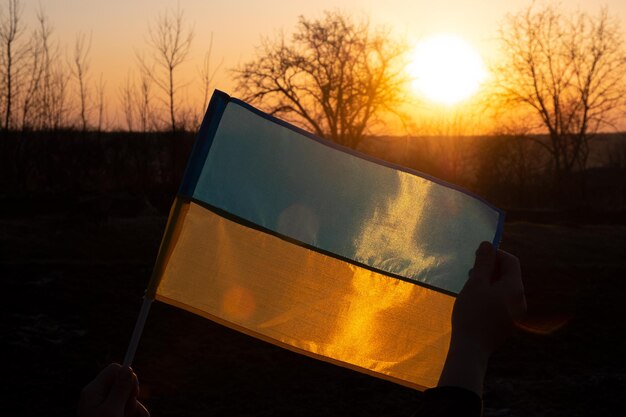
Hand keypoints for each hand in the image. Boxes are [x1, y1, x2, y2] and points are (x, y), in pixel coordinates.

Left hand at [78, 363, 149, 416]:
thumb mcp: (111, 410)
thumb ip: (120, 389)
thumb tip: (127, 368)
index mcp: (93, 391)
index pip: (114, 370)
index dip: (127, 376)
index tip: (133, 392)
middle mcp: (98, 397)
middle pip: (124, 384)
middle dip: (132, 398)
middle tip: (127, 412)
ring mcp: (104, 407)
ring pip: (128, 399)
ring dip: (135, 410)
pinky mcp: (110, 415)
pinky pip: (128, 410)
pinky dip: (135, 416)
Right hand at [438, 241, 525, 395]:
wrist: (471, 348)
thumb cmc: (472, 312)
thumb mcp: (475, 283)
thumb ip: (483, 263)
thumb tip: (488, 244)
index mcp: (515, 288)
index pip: (511, 261)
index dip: (495, 254)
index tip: (477, 256)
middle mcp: (520, 300)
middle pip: (509, 275)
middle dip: (491, 268)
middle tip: (471, 271)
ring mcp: (516, 314)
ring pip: (505, 289)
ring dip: (490, 282)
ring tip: (471, 286)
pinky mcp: (508, 324)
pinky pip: (502, 302)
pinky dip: (491, 295)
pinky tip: (475, 301)